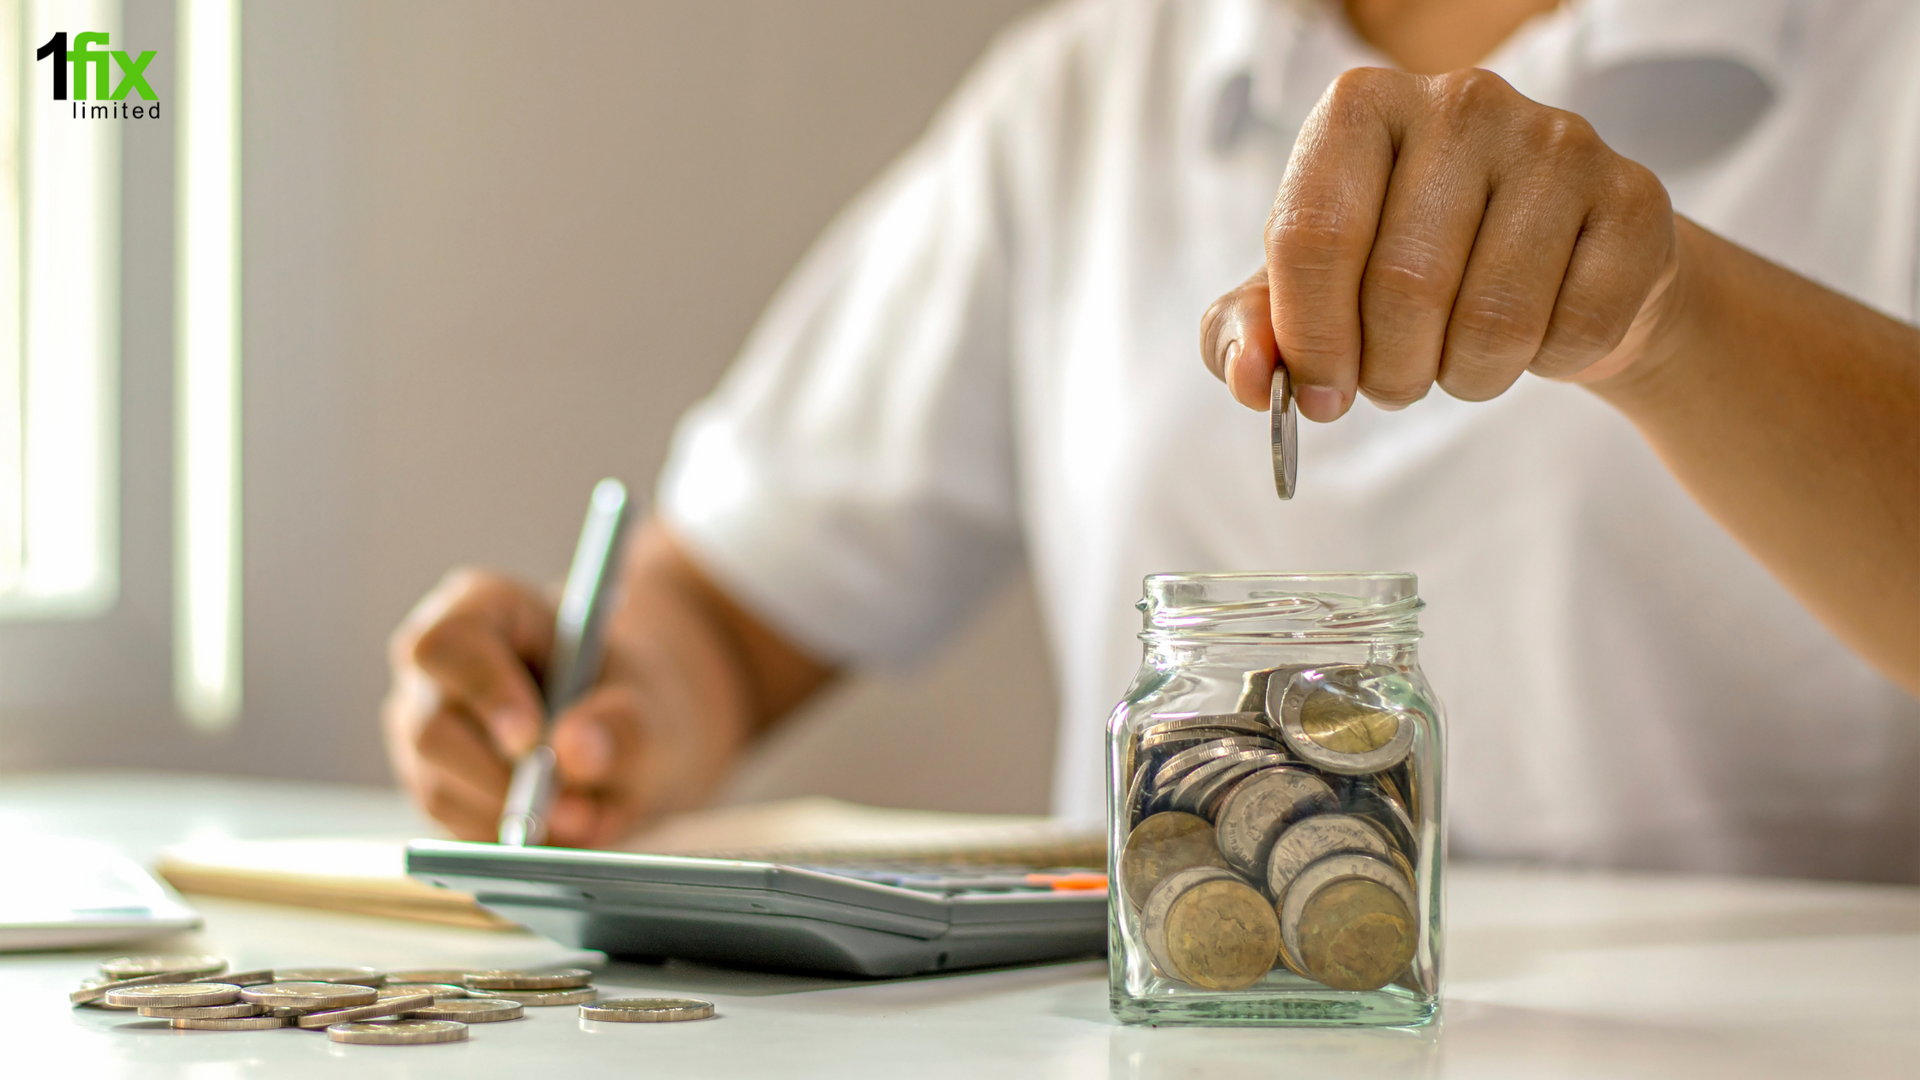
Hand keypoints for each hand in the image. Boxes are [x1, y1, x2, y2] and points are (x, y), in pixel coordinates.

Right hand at [381, 567, 707, 846]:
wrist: (631, 741)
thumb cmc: (632, 700)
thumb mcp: (650, 705)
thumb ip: (621, 724)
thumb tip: (573, 752)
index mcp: (481, 609)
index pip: (449, 644)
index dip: (484, 692)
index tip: (530, 739)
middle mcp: (436, 670)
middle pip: (431, 729)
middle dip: (502, 779)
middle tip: (575, 809)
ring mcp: (424, 729)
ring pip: (439, 787)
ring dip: (511, 816)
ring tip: (586, 819)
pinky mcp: (434, 786)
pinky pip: (453, 827)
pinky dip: (508, 839)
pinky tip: (560, 829)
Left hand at [1201, 68, 1681, 418]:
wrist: (1556, 267)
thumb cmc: (1411, 272)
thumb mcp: (1310, 294)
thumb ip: (1250, 331)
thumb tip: (1247, 378)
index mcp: (1359, 109)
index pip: (1311, 236)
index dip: (1309, 340)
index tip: (1318, 394)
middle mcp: (1459, 103)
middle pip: (1402, 287)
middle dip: (1390, 371)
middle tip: (1395, 382)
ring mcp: (1557, 142)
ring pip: (1494, 320)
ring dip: (1466, 376)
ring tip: (1460, 357)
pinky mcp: (1633, 199)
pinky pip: (1574, 330)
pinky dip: (1545, 365)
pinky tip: (1539, 332)